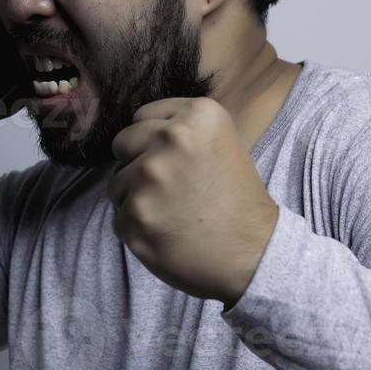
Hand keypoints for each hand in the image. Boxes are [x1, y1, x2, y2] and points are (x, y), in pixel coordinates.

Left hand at [108, 96, 279, 305]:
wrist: (253, 254)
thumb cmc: (237, 200)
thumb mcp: (222, 141)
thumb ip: (181, 127)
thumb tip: (138, 130)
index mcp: (197, 116)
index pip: (142, 116)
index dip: (155, 141)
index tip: (176, 161)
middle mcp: (171, 139)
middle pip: (123, 143)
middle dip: (137, 163)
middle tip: (169, 187)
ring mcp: (149, 178)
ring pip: (117, 182)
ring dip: (136, 198)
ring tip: (171, 213)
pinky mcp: (134, 215)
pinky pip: (119, 216)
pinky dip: (137, 228)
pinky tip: (166, 233)